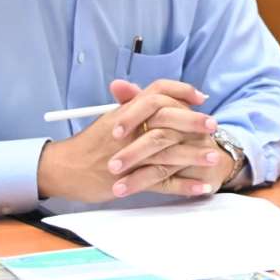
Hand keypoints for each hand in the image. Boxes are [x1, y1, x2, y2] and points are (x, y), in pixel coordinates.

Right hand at [36, 78, 222, 202]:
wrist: (65, 169)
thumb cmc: (90, 144)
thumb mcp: (110, 119)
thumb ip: (133, 105)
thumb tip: (157, 93)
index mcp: (125, 112)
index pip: (157, 92)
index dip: (181, 92)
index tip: (200, 97)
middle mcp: (129, 131)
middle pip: (167, 120)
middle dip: (194, 122)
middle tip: (215, 126)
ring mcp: (130, 156)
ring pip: (168, 153)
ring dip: (194, 155)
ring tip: (215, 157)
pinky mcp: (130, 180)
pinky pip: (162, 182)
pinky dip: (184, 185)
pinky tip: (202, 187)